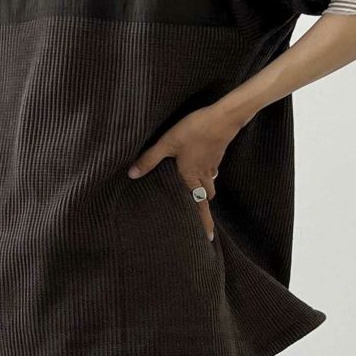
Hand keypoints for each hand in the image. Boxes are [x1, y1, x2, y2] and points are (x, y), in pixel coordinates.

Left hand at [127, 103, 245, 240]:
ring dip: (205, 190)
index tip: (207, 237)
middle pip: (206, 197)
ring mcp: (212, 165)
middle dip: (203, 207)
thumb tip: (132, 175)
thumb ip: (150, 158)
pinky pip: (212, 171)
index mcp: (191, 177)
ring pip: (211, 184)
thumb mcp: (168, 142)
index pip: (199, 206)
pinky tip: (202, 168)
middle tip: (199, 215)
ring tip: (198, 193)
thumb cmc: (194, 130)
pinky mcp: (217, 155)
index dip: (203, 222)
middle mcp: (203, 175)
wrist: (224, 118)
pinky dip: (208, 174)